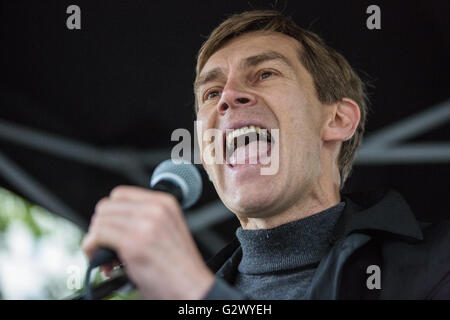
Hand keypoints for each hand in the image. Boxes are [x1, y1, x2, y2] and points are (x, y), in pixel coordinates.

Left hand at [82, 185, 214, 298]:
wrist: (192, 288)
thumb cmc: (179, 268)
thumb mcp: (168, 231)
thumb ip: (146, 219)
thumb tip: (112, 221)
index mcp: (165, 203)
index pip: (120, 194)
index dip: (111, 213)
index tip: (111, 230)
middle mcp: (155, 209)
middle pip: (107, 206)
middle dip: (101, 227)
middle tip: (107, 247)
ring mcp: (144, 224)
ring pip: (100, 221)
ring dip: (96, 241)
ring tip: (108, 259)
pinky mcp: (133, 242)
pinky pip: (97, 236)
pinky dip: (92, 249)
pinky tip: (104, 264)